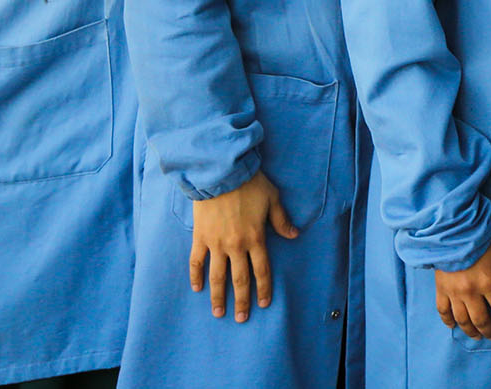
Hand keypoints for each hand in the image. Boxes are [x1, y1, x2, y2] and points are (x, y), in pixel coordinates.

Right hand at [191, 172, 298, 320]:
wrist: (221, 173)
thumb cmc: (250, 183)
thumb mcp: (272, 199)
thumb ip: (281, 220)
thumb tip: (294, 235)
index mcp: (255, 238)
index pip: (261, 270)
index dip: (263, 288)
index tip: (263, 303)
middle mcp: (236, 245)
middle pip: (239, 279)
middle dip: (241, 301)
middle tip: (241, 318)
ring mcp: (216, 243)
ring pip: (217, 276)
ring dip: (218, 296)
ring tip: (218, 312)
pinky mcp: (200, 237)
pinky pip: (196, 261)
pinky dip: (195, 276)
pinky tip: (196, 288)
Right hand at [435, 238, 490, 339]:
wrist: (453, 232)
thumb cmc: (480, 242)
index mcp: (488, 283)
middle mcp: (471, 292)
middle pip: (481, 319)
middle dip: (489, 330)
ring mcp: (454, 293)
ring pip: (462, 320)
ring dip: (470, 331)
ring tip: (476, 336)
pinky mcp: (441, 290)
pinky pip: (443, 311)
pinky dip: (448, 321)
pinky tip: (453, 326)